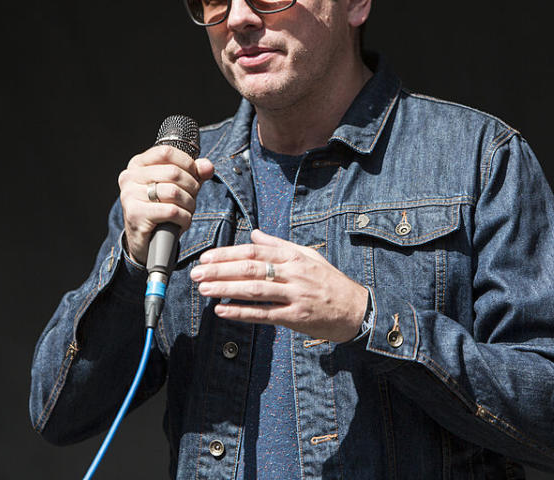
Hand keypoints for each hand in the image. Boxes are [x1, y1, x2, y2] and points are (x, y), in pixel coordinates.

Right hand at [117, 145, 214, 264]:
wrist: (146, 242)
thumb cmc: (162, 209)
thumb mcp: (179, 187)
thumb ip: (194, 173)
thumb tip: (207, 166)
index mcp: (138, 164)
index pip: (167, 152)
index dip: (188, 163)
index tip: (195, 176)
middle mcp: (130, 177)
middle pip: (173, 172)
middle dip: (192, 187)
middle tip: (193, 198)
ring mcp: (130, 195)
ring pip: (174, 192)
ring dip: (189, 204)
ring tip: (187, 211)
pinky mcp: (135, 214)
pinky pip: (171, 211)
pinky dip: (184, 218)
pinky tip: (182, 222)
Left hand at [190, 229, 368, 342]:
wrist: (357, 309)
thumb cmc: (330, 282)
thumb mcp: (308, 256)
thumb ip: (279, 245)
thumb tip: (254, 234)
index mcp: (294, 256)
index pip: (254, 251)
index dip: (227, 254)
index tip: (206, 258)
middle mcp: (293, 274)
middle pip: (250, 268)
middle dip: (220, 270)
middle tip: (196, 273)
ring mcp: (294, 296)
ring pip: (254, 290)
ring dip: (225, 289)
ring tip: (203, 289)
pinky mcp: (295, 318)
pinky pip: (264, 315)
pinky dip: (241, 312)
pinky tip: (222, 311)